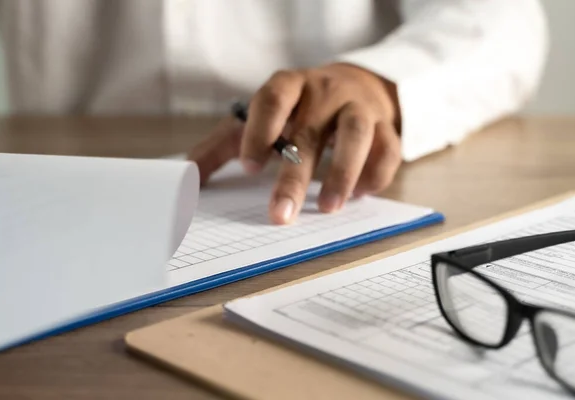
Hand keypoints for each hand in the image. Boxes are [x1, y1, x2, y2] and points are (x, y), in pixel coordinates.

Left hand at [191, 63, 401, 223]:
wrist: (355, 84)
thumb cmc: (299, 108)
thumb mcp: (257, 118)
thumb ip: (222, 144)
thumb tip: (185, 176)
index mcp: (290, 86)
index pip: (274, 99)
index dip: (260, 131)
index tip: (248, 167)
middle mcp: (325, 92)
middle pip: (311, 130)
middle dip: (295, 176)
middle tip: (281, 215)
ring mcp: (358, 106)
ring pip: (357, 133)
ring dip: (343, 172)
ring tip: (329, 207)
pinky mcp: (386, 125)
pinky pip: (389, 148)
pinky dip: (376, 173)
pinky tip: (362, 194)